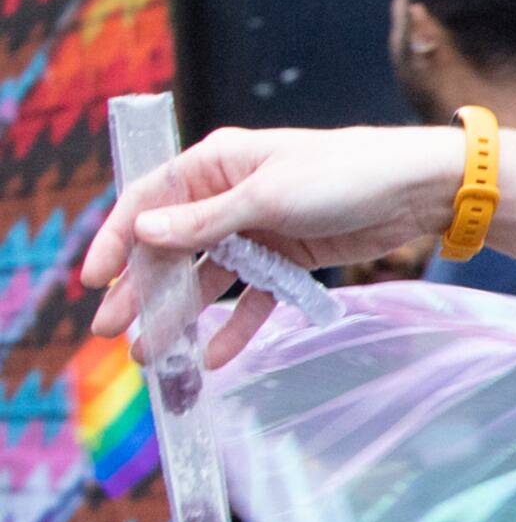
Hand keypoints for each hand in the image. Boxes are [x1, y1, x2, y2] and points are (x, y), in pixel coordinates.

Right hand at [83, 125, 460, 363]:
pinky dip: (234, 325)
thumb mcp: (268, 196)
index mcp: (214, 165)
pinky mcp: (289, 256)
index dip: (116, 241)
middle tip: (112, 332)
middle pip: (171, 247)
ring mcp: (258, 229)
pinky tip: (213, 357)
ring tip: (153, 355)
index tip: (92, 282)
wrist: (417, 189)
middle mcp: (228, 195)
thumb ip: (206, 220)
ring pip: (207, 277)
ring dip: (180, 314)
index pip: (147, 203)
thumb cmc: (343, 174)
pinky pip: (251, 294)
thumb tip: (145, 232)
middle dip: (141, 290)